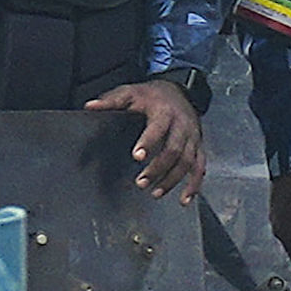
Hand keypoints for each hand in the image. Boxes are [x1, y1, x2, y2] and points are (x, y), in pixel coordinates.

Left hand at [86, 77, 207, 202]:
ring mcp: (193, 137)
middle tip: (141, 182)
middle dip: (158, 168)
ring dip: (172, 180)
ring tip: (155, 193)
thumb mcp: (130, 92)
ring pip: (187, 162)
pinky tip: (184, 199)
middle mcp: (182, 125)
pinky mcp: (198, 147)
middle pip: (174, 150)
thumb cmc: (151, 95)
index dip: (149, 142)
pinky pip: (200, 168)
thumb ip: (111, 100)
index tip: (137, 156)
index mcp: (164, 111)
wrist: (178, 91)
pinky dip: (194, 185)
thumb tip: (90, 106)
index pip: (158, 128)